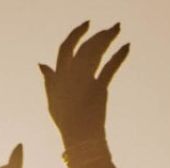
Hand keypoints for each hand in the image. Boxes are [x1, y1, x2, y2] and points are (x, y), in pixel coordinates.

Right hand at [39, 21, 128, 147]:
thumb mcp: (53, 101)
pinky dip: (120, 56)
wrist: (80, 138)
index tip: (86, 25)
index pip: (65, 48)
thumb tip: (42, 64)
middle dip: (98, 34)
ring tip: (118, 29)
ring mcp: (84, 80)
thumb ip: (49, 81)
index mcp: (58, 76)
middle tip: (112, 27)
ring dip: (108, 38)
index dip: (75, 35)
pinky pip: (110, 67)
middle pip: (84, 47)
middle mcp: (70, 74)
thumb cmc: (67, 123)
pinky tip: (127, 46)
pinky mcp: (99, 88)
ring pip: (96, 52)